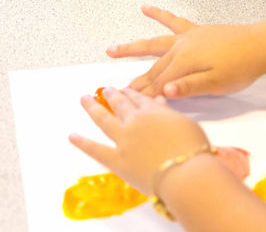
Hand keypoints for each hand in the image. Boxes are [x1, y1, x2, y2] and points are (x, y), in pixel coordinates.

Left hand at [69, 86, 210, 195]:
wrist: (186, 174)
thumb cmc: (194, 151)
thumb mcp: (186, 125)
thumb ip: (169, 113)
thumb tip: (160, 102)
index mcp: (153, 112)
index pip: (139, 99)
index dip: (131, 94)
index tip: (125, 90)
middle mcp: (136, 121)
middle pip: (120, 104)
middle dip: (112, 96)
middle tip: (106, 90)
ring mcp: (124, 139)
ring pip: (104, 119)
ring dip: (92, 107)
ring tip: (84, 99)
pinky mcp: (117, 160)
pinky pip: (95, 149)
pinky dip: (82, 143)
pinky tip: (72, 136)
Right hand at [109, 6, 265, 98]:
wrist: (260, 45)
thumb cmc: (241, 68)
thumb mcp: (217, 84)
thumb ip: (190, 88)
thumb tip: (164, 93)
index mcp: (184, 62)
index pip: (159, 83)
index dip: (145, 96)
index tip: (128, 105)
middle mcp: (180, 47)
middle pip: (154, 67)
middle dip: (137, 81)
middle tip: (117, 91)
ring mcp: (186, 37)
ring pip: (154, 44)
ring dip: (133, 48)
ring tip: (112, 50)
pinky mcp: (195, 31)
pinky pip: (173, 21)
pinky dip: (159, 15)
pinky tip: (146, 8)